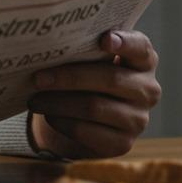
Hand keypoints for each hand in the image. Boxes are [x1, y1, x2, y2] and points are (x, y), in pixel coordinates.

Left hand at [28, 30, 161, 158]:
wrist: (85, 116)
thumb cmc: (85, 74)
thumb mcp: (87, 58)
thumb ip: (82, 48)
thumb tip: (47, 44)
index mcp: (142, 60)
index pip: (141, 47)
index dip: (125, 43)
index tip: (104, 39)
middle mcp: (147, 89)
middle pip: (110, 79)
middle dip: (69, 77)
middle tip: (38, 78)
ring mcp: (138, 119)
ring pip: (94, 107)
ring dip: (58, 103)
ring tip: (34, 99)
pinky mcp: (122, 143)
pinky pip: (88, 132)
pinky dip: (63, 122)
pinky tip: (48, 115)